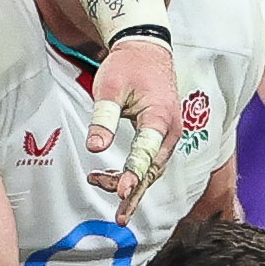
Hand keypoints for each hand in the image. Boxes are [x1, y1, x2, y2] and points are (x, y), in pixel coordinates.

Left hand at [86, 35, 179, 216]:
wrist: (146, 49)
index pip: (146, 154)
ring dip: (131, 183)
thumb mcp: (109, 88)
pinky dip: (133, 172)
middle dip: (134, 192)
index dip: (132, 175)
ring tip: (99, 184)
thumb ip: (103, 118)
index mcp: (159, 117)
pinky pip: (151, 161)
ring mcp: (169, 134)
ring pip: (152, 169)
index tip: (121, 193)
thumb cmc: (127, 65)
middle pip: (153, 170)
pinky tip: (110, 177)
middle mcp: (170, 130)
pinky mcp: (162, 135)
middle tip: (118, 216)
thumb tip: (94, 148)